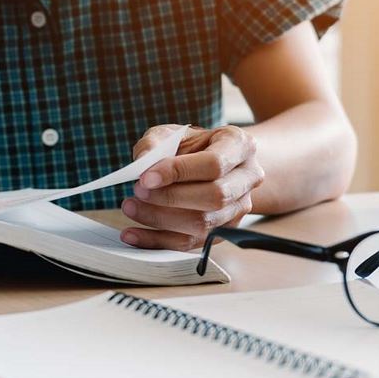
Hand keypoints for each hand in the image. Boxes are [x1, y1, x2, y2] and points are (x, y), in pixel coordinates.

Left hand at [120, 125, 264, 250]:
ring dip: (160, 219)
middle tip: (137, 191)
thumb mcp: (171, 134)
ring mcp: (239, 208)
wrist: (212, 163)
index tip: (145, 177)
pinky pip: (191, 243)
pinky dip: (158, 241)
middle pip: (214, 196)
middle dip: (170, 198)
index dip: (178, 172)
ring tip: (130, 207)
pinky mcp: (223, 231)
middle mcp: (248, 178)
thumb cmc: (190, 147)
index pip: (214, 164)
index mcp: (240, 146)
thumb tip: (141, 164)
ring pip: (204, 224)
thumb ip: (155, 144)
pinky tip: (132, 234)